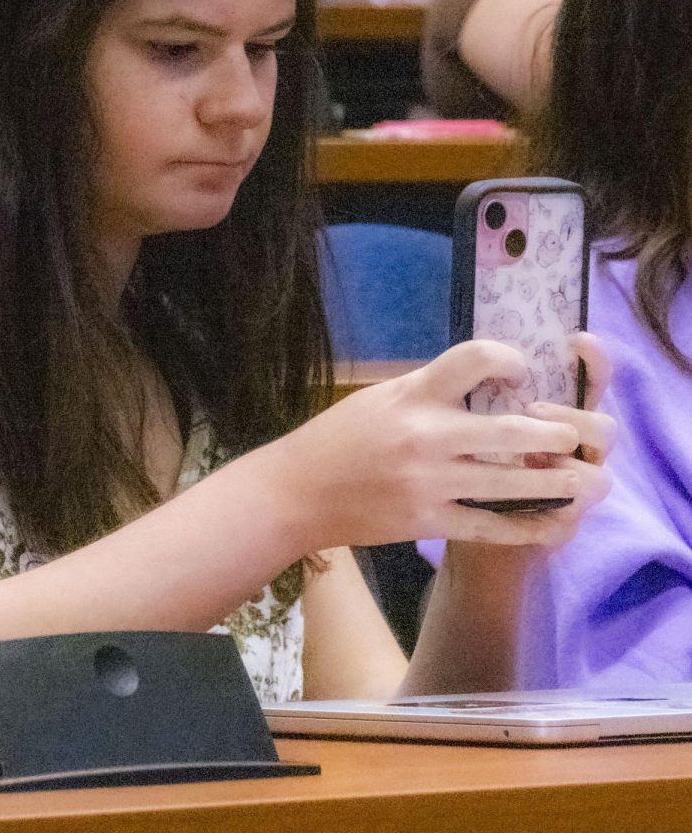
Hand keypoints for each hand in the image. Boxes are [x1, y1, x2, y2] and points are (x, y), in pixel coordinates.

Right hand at [278, 338, 612, 549]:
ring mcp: (431, 484)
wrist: (298, 493)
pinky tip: (556, 523)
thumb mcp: (381, 397)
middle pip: (512, 430)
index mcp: (413, 395)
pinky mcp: (429, 522)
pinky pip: (493, 528)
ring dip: (560, 482)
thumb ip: (430, 391)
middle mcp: (427, 436)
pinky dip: (530, 527)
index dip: (509, 359)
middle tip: (576, 435)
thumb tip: (482, 384)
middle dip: (557, 433)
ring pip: (513, 483)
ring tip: (588, 479)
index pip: (474, 358)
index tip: (522, 371)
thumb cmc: (339, 437)